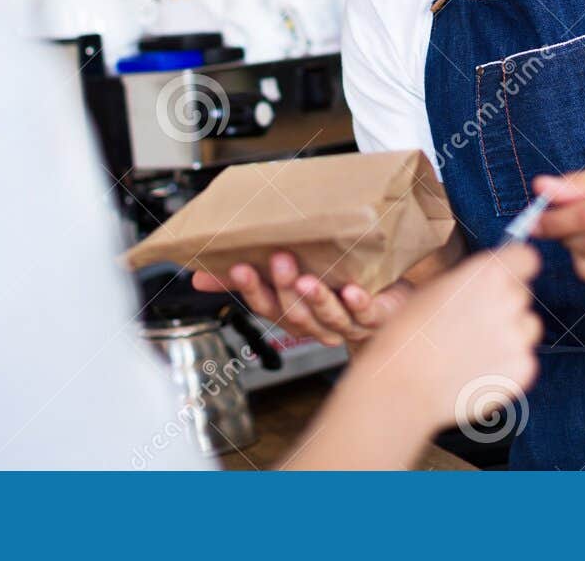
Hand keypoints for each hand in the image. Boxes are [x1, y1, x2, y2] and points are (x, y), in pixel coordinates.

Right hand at [191, 253, 413, 346]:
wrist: (387, 303)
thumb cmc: (333, 288)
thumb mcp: (285, 280)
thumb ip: (245, 278)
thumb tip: (197, 276)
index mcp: (292, 313)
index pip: (265, 306)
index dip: (251, 288)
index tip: (239, 266)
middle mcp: (317, 324)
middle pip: (295, 314)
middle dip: (285, 289)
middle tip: (279, 259)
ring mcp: (346, 323)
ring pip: (328, 317)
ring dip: (316, 299)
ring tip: (309, 279)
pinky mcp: (376, 317)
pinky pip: (366, 315)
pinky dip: (357, 304)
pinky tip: (352, 290)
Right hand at [351, 244, 542, 435]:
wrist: (403, 385)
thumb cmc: (409, 334)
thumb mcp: (433, 289)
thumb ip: (467, 282)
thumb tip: (480, 283)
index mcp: (488, 274)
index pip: (527, 258)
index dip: (515, 268)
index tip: (503, 277)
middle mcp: (510, 302)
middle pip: (524, 295)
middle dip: (506, 304)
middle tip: (476, 320)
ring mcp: (519, 338)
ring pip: (528, 328)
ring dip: (511, 334)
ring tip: (475, 348)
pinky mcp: (523, 370)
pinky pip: (524, 360)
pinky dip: (507, 365)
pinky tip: (476, 370)